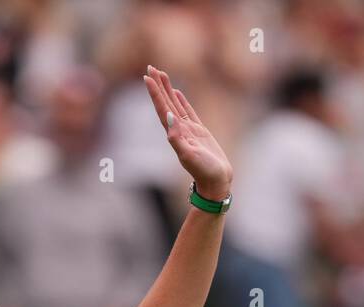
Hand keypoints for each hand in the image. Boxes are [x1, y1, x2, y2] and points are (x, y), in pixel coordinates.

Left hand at [143, 65, 232, 198]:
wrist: (216, 182)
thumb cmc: (204, 171)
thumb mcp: (189, 156)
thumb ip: (178, 139)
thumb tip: (169, 120)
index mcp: (174, 134)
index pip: (162, 109)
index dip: (154, 93)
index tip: (147, 77)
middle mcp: (178, 130)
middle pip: (165, 103)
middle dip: (158, 85)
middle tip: (150, 67)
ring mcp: (188, 130)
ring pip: (175, 104)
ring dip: (167, 89)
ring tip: (161, 73)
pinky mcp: (199, 132)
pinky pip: (188, 111)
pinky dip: (181, 100)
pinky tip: (177, 91)